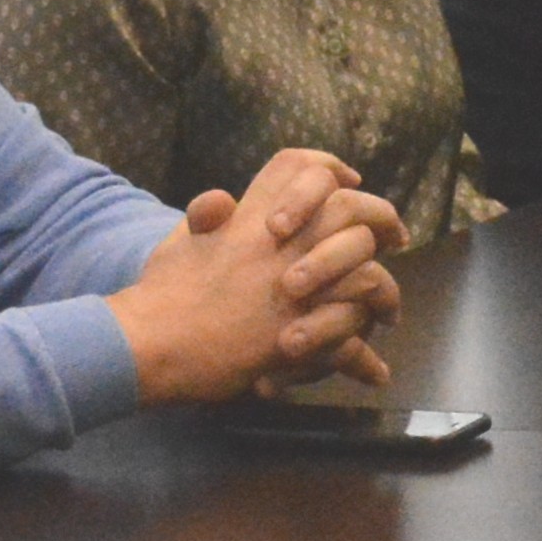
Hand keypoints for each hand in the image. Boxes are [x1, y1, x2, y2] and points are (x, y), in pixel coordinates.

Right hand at [116, 165, 407, 404]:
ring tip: (390, 313)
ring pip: (366, 273)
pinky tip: (373, 373)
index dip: (330, 168)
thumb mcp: (180, 240)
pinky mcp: (297, 336)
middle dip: (381, 218)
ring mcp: (293, 290)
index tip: (350, 181)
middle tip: (394, 236)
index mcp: (251, 218)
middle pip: (351, 211)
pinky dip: (364, 360)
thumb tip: (219, 201)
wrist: (146, 341)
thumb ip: (206, 218)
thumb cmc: (158, 293)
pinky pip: (350, 340)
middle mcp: (281, 247)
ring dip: (384, 292)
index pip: (300, 167)